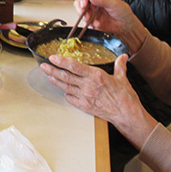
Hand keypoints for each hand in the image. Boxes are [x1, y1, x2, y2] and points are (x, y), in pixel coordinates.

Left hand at [40, 55, 156, 147]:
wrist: (127, 114)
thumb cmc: (125, 97)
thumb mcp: (122, 78)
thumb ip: (120, 66)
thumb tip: (123, 56)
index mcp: (95, 76)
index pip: (74, 66)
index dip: (62, 61)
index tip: (53, 58)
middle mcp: (87, 85)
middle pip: (66, 76)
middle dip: (52, 70)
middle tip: (43, 66)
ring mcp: (85, 97)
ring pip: (66, 87)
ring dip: (56, 81)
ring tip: (49, 76)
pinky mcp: (85, 106)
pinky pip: (71, 99)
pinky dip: (66, 94)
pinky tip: (64, 91)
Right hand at [75, 0, 146, 53]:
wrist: (125, 26)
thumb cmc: (122, 12)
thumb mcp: (115, 4)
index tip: (85, 4)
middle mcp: (94, 0)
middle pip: (80, 0)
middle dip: (81, 8)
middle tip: (86, 15)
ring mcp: (91, 9)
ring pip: (80, 10)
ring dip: (85, 17)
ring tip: (94, 22)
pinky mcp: (90, 18)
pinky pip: (84, 20)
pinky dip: (89, 23)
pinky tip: (97, 25)